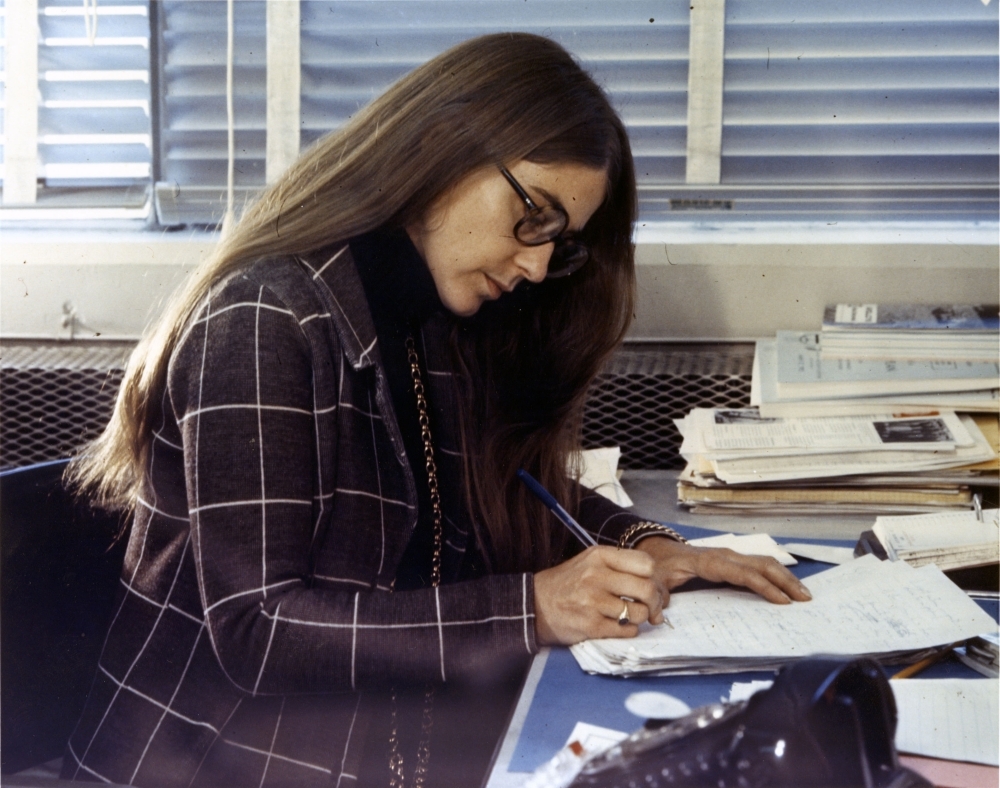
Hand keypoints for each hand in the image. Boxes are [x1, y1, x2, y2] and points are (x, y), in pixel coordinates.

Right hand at [533, 546, 665, 645]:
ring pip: (640, 613)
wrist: (535, 605)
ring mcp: (594, 601)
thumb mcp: (590, 562)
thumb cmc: (568, 583)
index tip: (650, 586)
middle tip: (650, 608)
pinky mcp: (591, 625)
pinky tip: (616, 625)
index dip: (654, 578)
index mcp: (599, 556)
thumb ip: (621, 568)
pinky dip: (627, 631)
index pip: (646, 563)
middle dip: (655, 602)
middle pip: (647, 589)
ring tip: (628, 616)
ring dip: (640, 618)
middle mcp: (597, 576)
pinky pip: (627, 630)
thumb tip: (657, 589)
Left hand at [635, 536, 812, 609]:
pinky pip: (759, 565)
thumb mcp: (657, 579)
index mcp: (709, 562)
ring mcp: (731, 556)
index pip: (743, 574)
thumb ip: (659, 594)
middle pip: (762, 565)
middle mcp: (725, 556)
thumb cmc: (661, 566)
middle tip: (805, 600)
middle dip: (785, 581)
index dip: (764, 587)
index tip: (783, 601)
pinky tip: (788, 587)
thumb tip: (662, 610)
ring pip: (765, 563)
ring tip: (804, 595)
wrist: (659, 550)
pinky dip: (777, 575)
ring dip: (786, 577)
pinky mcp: (733, 561)